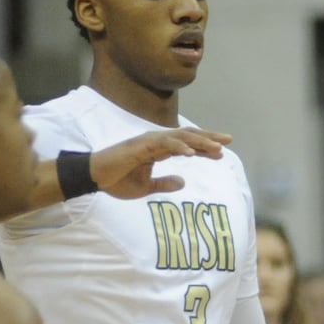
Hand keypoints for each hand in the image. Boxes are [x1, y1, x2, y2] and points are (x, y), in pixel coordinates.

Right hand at [92, 128, 232, 199]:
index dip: (205, 147)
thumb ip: (164, 184)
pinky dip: (178, 147)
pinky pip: (163, 144)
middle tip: (229, 139)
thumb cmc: (116, 180)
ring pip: (179, 137)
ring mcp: (148, 141)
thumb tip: (183, 182)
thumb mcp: (146, 187)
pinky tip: (192, 154)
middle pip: (188, 136)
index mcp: (158, 149)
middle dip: (209, 137)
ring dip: (199, 142)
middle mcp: (156, 141)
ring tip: (217, 148)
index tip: (223, 151)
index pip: (187, 144)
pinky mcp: (140, 145)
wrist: (93, 177)